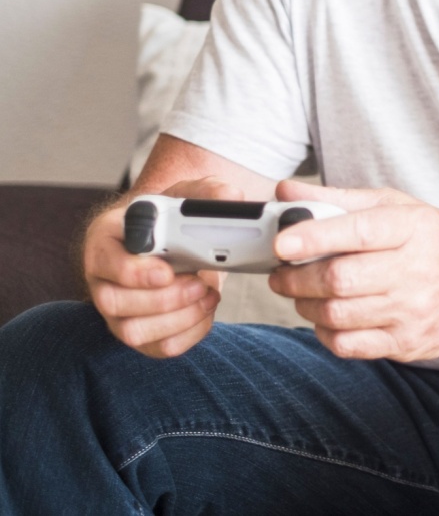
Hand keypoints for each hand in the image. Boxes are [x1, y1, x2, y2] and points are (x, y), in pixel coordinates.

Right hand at [85, 177, 235, 357]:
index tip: (167, 271)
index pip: (104, 262)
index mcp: (105, 240)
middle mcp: (103, 280)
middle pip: (115, 303)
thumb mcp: (187, 195)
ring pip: (134, 332)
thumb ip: (208, 192)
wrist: (174, 242)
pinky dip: (190, 333)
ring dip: (180, 317)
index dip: (134, 273)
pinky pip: (159, 347)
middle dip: (164, 299)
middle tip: (200, 282)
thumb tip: (232, 197)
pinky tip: (206, 310)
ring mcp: (117, 312)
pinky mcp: (141, 333)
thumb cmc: (172, 218)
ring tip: (208, 294)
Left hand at [268, 179, 438, 360]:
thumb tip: (285, 192)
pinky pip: (347, 345)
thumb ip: (339, 200)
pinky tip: (325, 317)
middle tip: (282, 273)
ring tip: (301, 292)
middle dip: (297, 278)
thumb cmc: (435, 243)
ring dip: (305, 304)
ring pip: (337, 314)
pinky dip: (324, 332)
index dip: (315, 238)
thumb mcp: (398, 208)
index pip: (360, 232)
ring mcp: (413, 312)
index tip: (281, 242)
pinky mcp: (406, 343)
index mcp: (416, 228)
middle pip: (340, 279)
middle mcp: (418, 270)